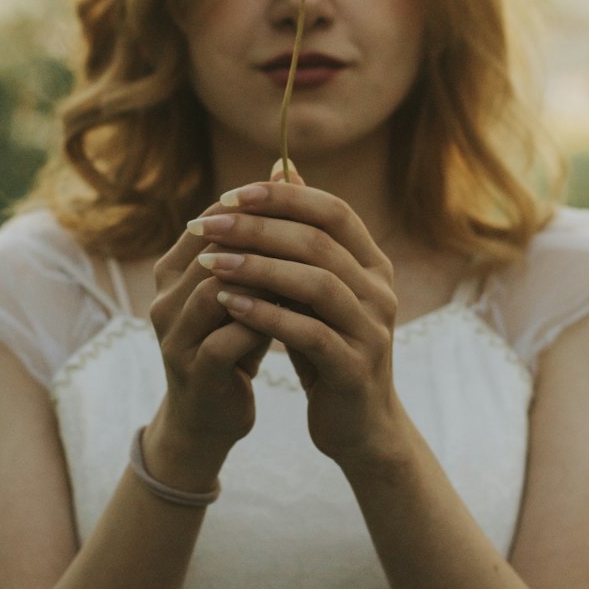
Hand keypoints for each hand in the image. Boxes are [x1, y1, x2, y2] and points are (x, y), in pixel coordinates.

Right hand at [147, 165, 295, 473]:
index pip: (211, 221)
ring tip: (312, 274)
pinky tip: (301, 319)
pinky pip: (227, 338)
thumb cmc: (233, 342)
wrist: (210, 417)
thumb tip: (286, 167)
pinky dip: (265, 323)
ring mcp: (174, 336)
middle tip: (318, 233)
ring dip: (266, 280)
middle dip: (265, 239)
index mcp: (171, 271)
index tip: (304, 205)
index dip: (257, 208)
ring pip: (218, 290)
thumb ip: (263, 237)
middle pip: (214, 250)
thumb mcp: (248, 287)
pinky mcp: (194, 371)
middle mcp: (164, 299)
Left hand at [190, 167, 401, 466]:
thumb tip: (280, 164)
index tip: (231, 195)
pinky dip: (266, 315)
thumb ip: (302, 231)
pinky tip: (228, 304)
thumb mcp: (315, 286)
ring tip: (210, 263)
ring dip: (258, 268)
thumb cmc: (327, 346)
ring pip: (316, 284)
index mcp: (373, 264)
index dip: (283, 198)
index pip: (333, 211)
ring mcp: (372, 330)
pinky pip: (309, 333)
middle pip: (319, 242)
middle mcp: (380, 291)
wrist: (358, 424)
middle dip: (258, 229)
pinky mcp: (354, 368)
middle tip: (208, 224)